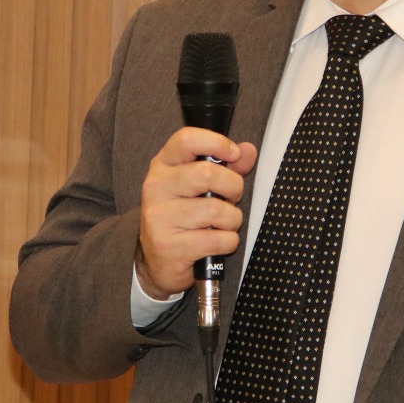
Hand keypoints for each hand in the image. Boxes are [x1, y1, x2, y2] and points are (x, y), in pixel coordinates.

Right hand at [135, 127, 257, 296]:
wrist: (159, 263)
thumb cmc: (184, 219)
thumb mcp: (202, 187)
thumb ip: (226, 167)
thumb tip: (248, 150)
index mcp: (163, 166)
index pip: (186, 139)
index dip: (217, 143)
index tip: (233, 154)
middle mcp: (156, 187)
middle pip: (207, 174)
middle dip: (233, 188)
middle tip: (231, 198)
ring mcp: (159, 217)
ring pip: (216, 210)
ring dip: (231, 220)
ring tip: (222, 225)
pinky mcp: (168, 246)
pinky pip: (217, 239)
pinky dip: (227, 242)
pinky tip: (216, 243)